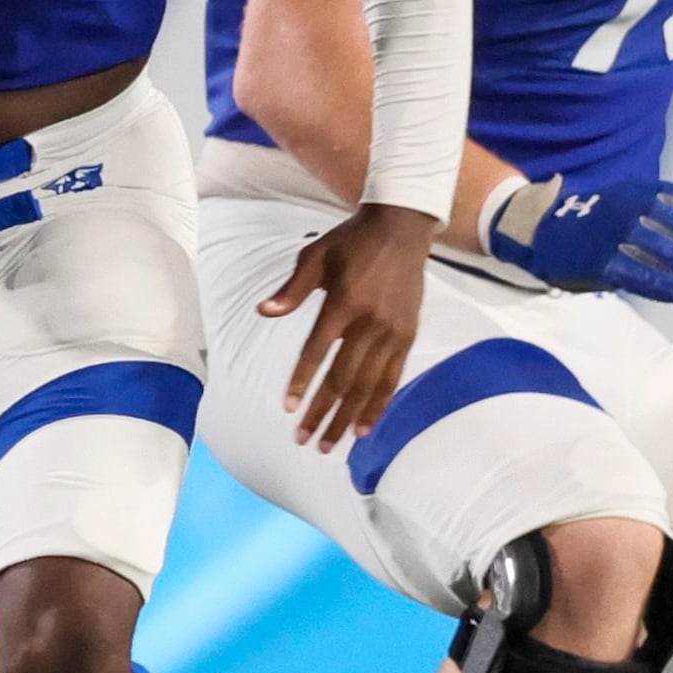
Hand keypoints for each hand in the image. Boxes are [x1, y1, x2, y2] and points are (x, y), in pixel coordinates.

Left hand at [257, 201, 439, 450]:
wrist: (401, 228)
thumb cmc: (351, 242)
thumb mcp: (315, 256)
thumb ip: (292, 290)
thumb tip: (263, 311)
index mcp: (344, 302)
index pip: (318, 351)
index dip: (303, 381)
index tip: (289, 408)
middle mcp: (370, 322)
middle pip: (343, 378)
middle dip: (323, 413)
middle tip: (304, 440)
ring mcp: (393, 332)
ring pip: (368, 385)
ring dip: (348, 418)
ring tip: (330, 445)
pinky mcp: (408, 335)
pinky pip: (392, 378)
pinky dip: (379, 405)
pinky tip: (365, 429)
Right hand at [493, 176, 672, 301]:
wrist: (544, 231)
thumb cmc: (603, 222)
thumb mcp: (634, 205)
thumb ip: (671, 215)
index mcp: (643, 189)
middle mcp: (629, 205)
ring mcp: (612, 232)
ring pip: (662, 250)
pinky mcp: (596, 260)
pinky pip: (635, 272)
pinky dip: (662, 283)